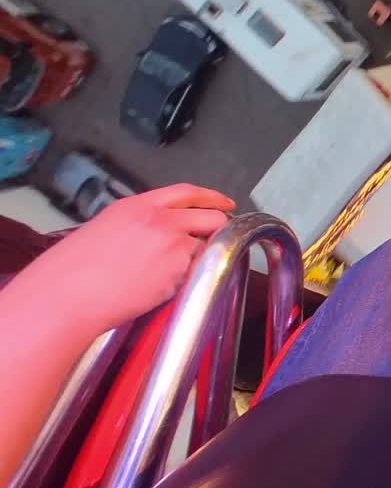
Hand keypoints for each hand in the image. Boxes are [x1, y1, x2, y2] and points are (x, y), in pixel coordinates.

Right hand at [6, 184, 233, 337]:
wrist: (68, 295)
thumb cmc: (74, 269)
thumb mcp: (107, 228)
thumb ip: (140, 224)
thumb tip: (161, 233)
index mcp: (138, 206)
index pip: (186, 192)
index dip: (211, 197)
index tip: (225, 203)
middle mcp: (161, 220)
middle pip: (211, 217)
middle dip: (218, 229)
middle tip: (215, 241)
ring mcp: (173, 245)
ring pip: (203, 250)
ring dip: (193, 261)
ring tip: (159, 276)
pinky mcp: (178, 271)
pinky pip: (193, 274)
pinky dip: (182, 281)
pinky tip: (153, 288)